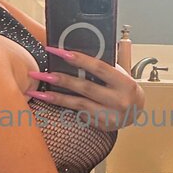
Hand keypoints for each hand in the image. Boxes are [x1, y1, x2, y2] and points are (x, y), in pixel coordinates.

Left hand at [27, 46, 145, 128]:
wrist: (137, 112)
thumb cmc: (125, 87)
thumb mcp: (121, 72)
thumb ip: (104, 63)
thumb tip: (80, 47)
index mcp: (124, 83)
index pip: (99, 68)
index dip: (78, 59)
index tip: (58, 51)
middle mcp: (118, 100)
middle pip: (84, 87)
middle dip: (59, 78)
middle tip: (39, 72)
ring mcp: (109, 115)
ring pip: (77, 104)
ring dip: (54, 96)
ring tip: (35, 91)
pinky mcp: (101, 125)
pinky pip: (78, 114)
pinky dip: (63, 106)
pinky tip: (49, 100)